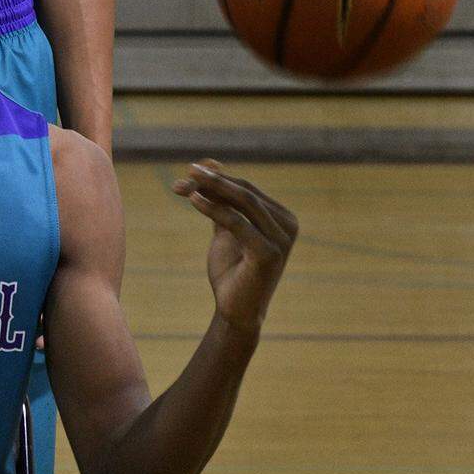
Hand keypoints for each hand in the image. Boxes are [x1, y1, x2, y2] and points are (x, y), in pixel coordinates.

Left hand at [172, 159, 297, 337]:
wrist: (235, 311)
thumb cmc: (231, 270)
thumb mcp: (226, 229)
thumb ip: (221, 200)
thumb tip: (209, 163)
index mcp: (282, 217)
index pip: (247, 188)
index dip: (217, 178)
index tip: (188, 172)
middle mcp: (288, 225)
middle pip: (245, 192)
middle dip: (213, 181)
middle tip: (184, 174)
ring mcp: (282, 240)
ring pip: (243, 202)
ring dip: (212, 189)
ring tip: (186, 183)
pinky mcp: (269, 254)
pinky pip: (238, 223)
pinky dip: (214, 209)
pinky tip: (193, 200)